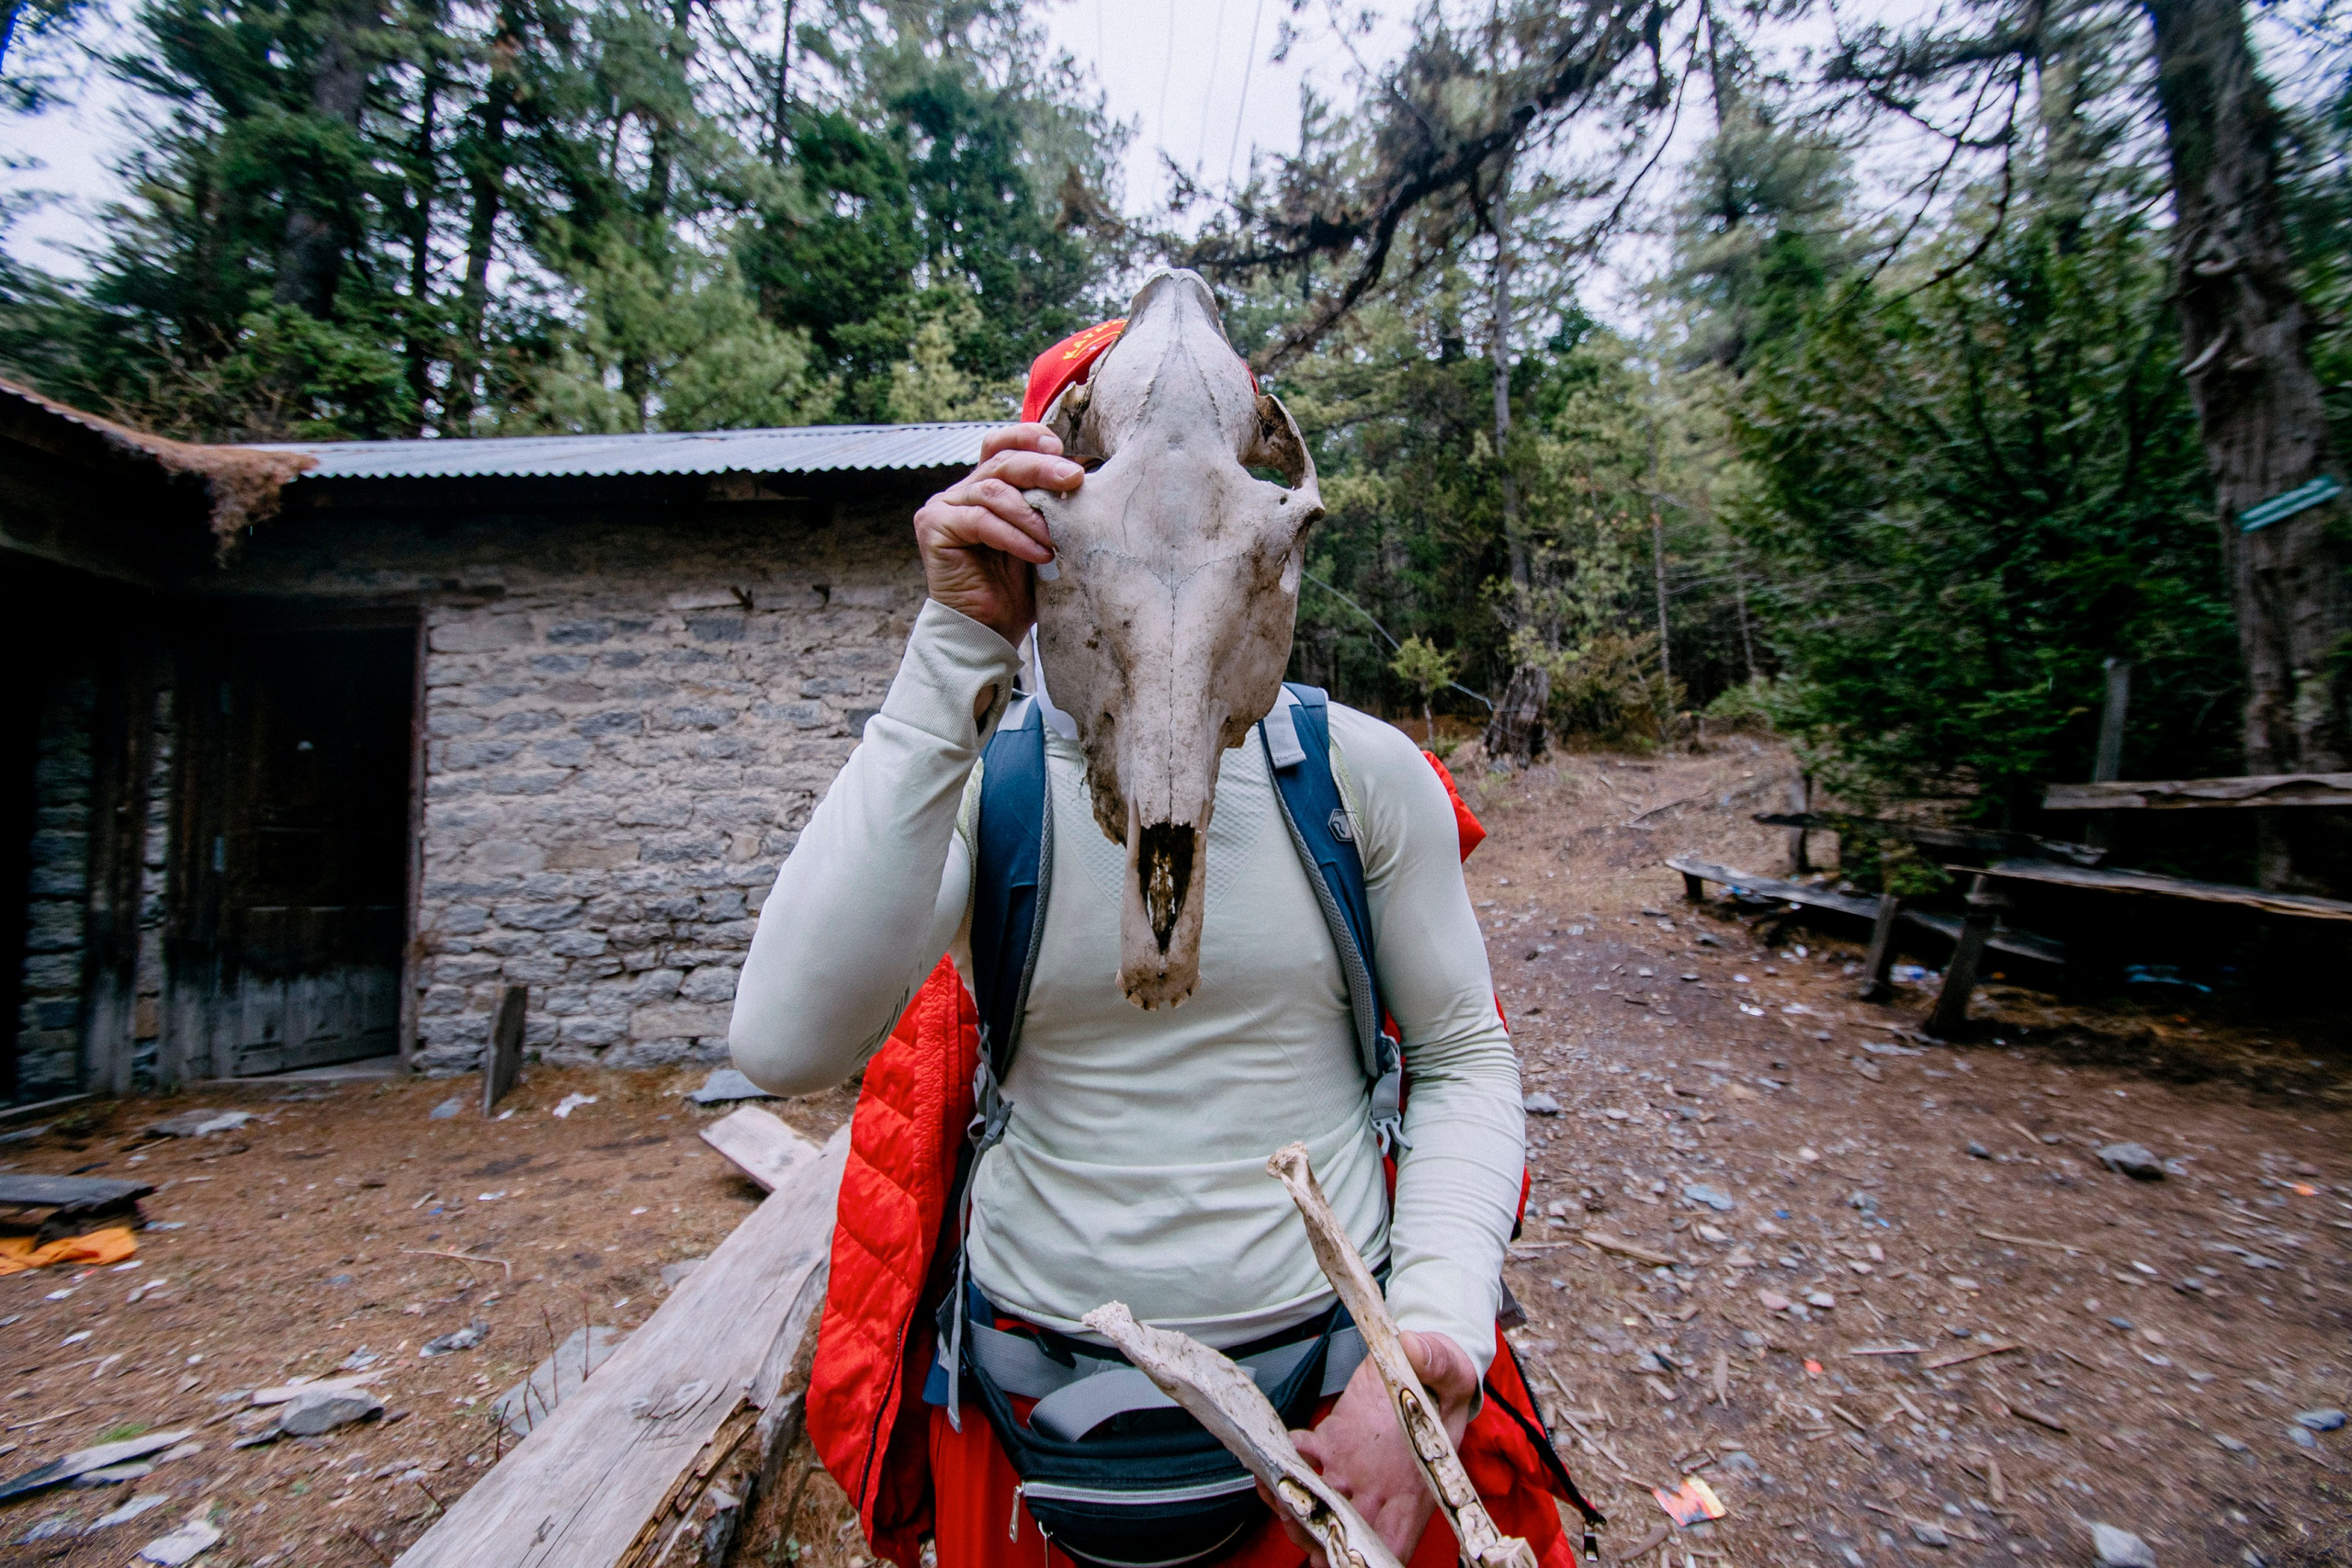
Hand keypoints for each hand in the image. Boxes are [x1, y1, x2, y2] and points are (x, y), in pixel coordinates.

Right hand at [912, 423, 1081, 646]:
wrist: (992, 631)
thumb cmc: (1021, 587)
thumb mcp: (1041, 536)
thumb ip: (1049, 504)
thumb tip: (1080, 473)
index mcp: (986, 486)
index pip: (1002, 445)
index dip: (1028, 438)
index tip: (1061, 448)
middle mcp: (961, 491)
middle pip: (1002, 462)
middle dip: (1041, 468)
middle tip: (1073, 479)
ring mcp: (943, 507)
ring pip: (993, 490)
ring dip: (1031, 514)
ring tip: (1056, 538)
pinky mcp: (933, 528)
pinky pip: (980, 520)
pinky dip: (1013, 536)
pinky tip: (1037, 553)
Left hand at [1278, 1330, 1478, 1567]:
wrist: (1428, 1365)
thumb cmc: (1444, 1381)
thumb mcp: (1451, 1370)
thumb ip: (1435, 1362)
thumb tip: (1412, 1349)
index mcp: (1414, 1489)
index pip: (1391, 1544)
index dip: (1362, 1555)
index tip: (1338, 1547)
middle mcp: (1379, 1489)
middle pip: (1341, 1531)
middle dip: (1312, 1530)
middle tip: (1294, 1513)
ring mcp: (1353, 1468)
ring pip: (1315, 1503)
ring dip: (1289, 1500)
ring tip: (1274, 1486)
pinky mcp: (1334, 1441)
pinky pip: (1302, 1459)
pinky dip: (1283, 1459)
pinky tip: (1278, 1451)